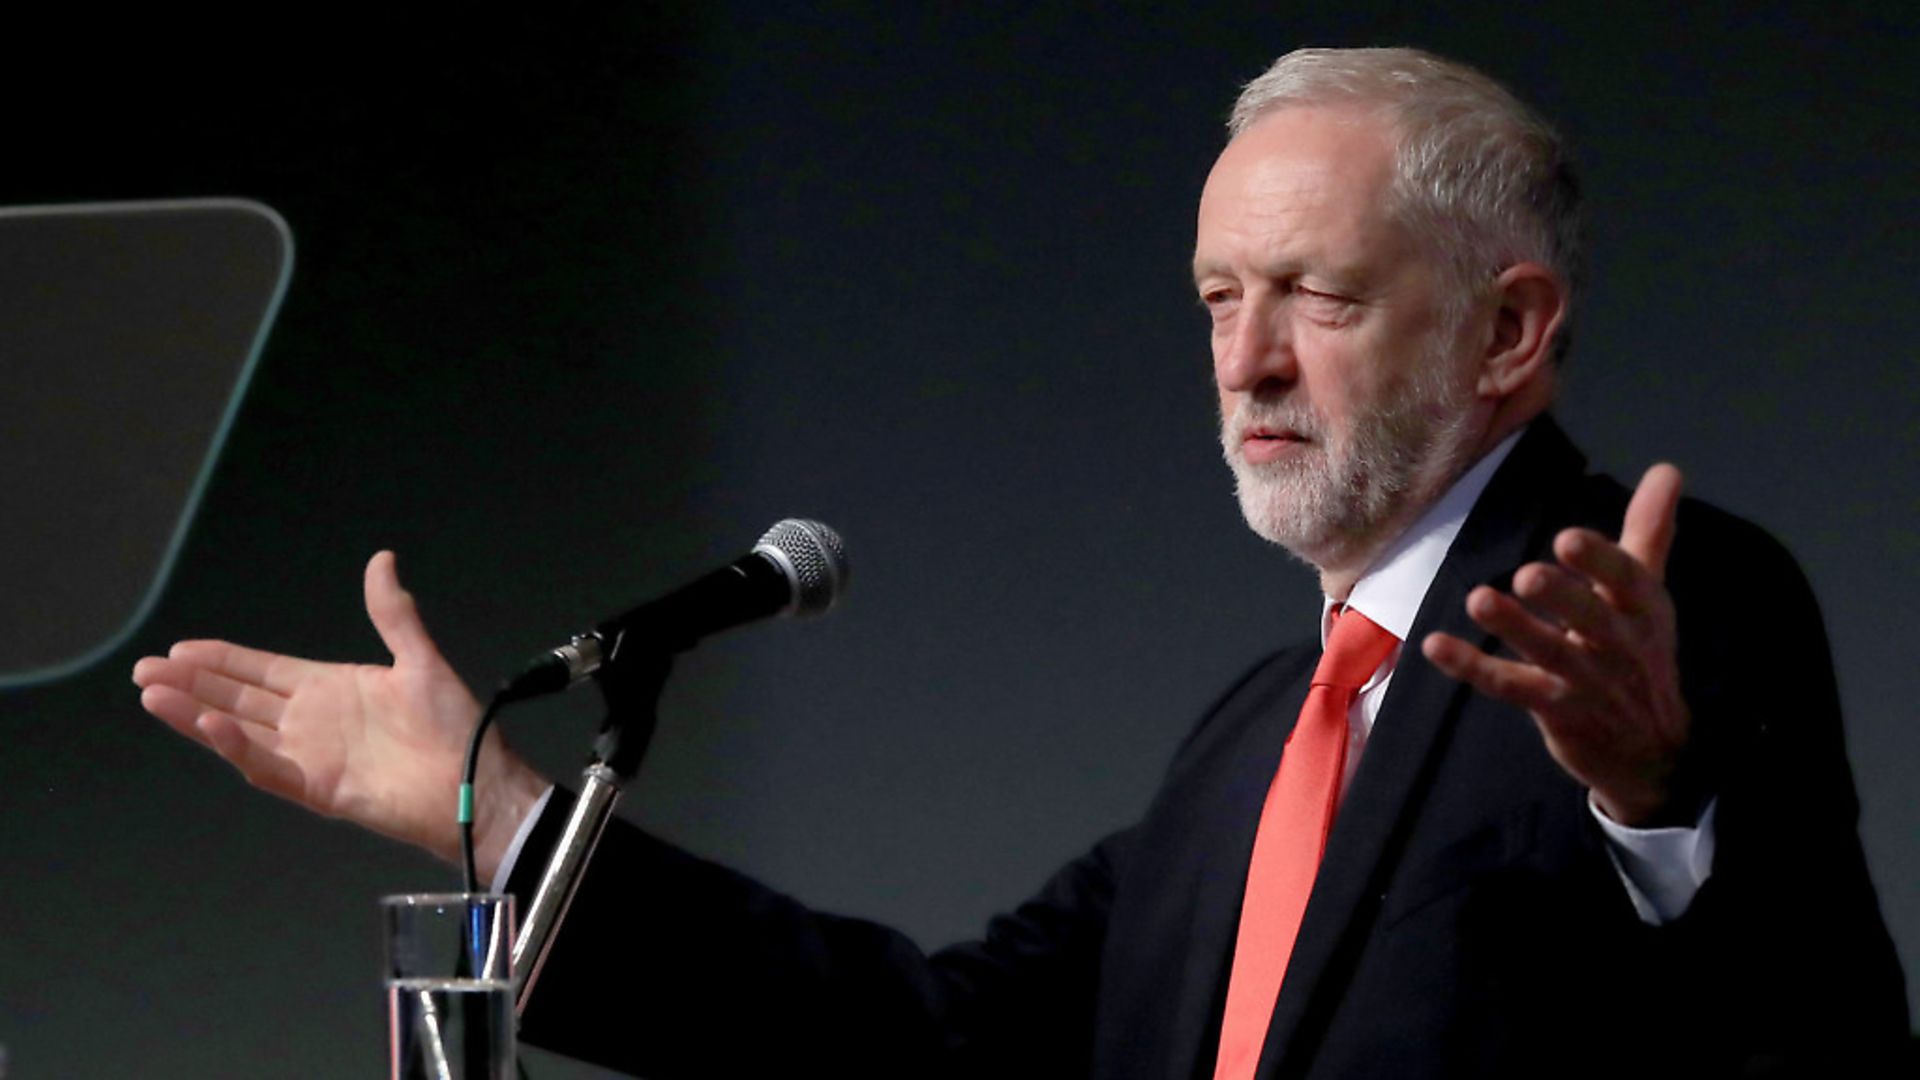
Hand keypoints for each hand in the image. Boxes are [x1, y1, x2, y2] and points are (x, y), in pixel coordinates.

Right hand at [133, 551, 548, 878]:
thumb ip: (393, 614)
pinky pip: (269, 767)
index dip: (221, 659)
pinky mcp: (320, 788)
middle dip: (192, 683)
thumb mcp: (420, 660)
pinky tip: (209, 726)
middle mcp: (312, 722)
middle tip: (146, 668)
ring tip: (154, 694)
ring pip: (239, 732)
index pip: (261, 671)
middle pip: (237, 699)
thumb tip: (381, 559)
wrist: (479, 783)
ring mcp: (311, 756)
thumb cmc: (455, 727)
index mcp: (330, 689)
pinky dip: (239, 748)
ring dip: (196, 713)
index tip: (181, 647)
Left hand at [1421, 465, 1689, 825]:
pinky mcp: (1555, 710)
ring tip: (1479, 599)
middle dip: (1563, 597)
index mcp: (1642, 609)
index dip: (1600, 562)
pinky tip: (1435, 644)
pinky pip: (1509, 687)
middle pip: (1592, 620)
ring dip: (1514, 628)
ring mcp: (1586, 682)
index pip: (1628, 581)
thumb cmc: (1640, 653)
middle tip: (1527, 574)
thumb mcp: (1649, 593)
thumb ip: (1649, 530)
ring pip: (1550, 654)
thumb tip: (1668, 468)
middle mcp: (1619, 646)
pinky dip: (1472, 667)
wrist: (1654, 750)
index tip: (1568, 539)